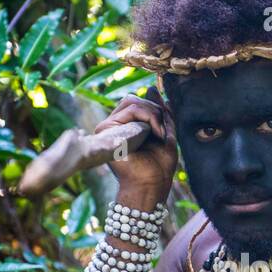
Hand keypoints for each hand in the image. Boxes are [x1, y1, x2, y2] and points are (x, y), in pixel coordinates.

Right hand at [93, 89, 177, 204]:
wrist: (152, 184)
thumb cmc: (159, 167)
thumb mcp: (165, 133)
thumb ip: (160, 112)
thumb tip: (152, 87)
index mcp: (126, 128)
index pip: (137, 103)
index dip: (154, 109)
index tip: (164, 129)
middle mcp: (115, 127)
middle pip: (132, 99)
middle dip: (154, 110)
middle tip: (161, 132)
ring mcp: (108, 128)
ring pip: (132, 101)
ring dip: (152, 115)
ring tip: (158, 135)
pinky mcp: (105, 130)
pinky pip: (130, 108)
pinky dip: (148, 117)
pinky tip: (152, 135)